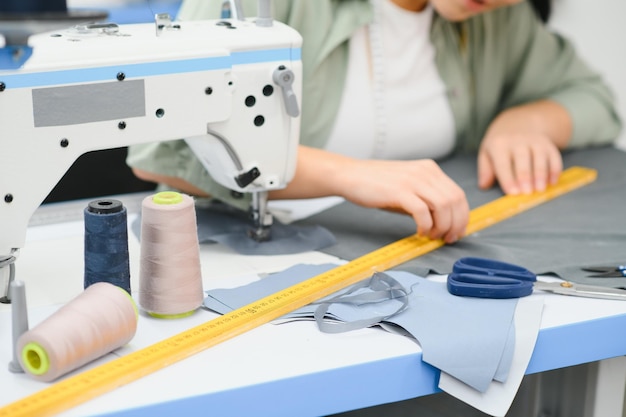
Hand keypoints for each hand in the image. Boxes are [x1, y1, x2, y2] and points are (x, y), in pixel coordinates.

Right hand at [336, 158, 468, 242]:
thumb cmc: (377, 184)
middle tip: (447, 238)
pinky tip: (419, 232)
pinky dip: (426, 226)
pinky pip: (423, 212)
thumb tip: (442, 222)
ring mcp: (413, 180)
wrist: (351, 175)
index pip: (458, 194)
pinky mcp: (399, 191)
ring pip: (443, 206)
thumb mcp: (407, 188)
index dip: (462, 216)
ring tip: (432, 236)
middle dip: (455, 224)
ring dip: (442, 227)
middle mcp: (425, 172)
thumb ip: (425, 200)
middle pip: (455, 201)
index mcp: (430, 170)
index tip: (457, 231)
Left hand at [477, 132, 562, 193]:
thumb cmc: (500, 146)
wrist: (519, 124)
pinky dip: (554, 170)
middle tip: (527, 193)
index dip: (508, 179)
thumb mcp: (487, 153)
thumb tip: (484, 185)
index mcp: (499, 144)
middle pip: (522, 161)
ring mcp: (535, 141)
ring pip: (540, 159)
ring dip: (541, 175)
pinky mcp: (548, 145)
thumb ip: (485, 170)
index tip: (512, 193)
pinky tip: (552, 182)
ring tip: (540, 190)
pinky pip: (554, 157)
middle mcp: (518, 141)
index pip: (503, 164)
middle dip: (525, 178)